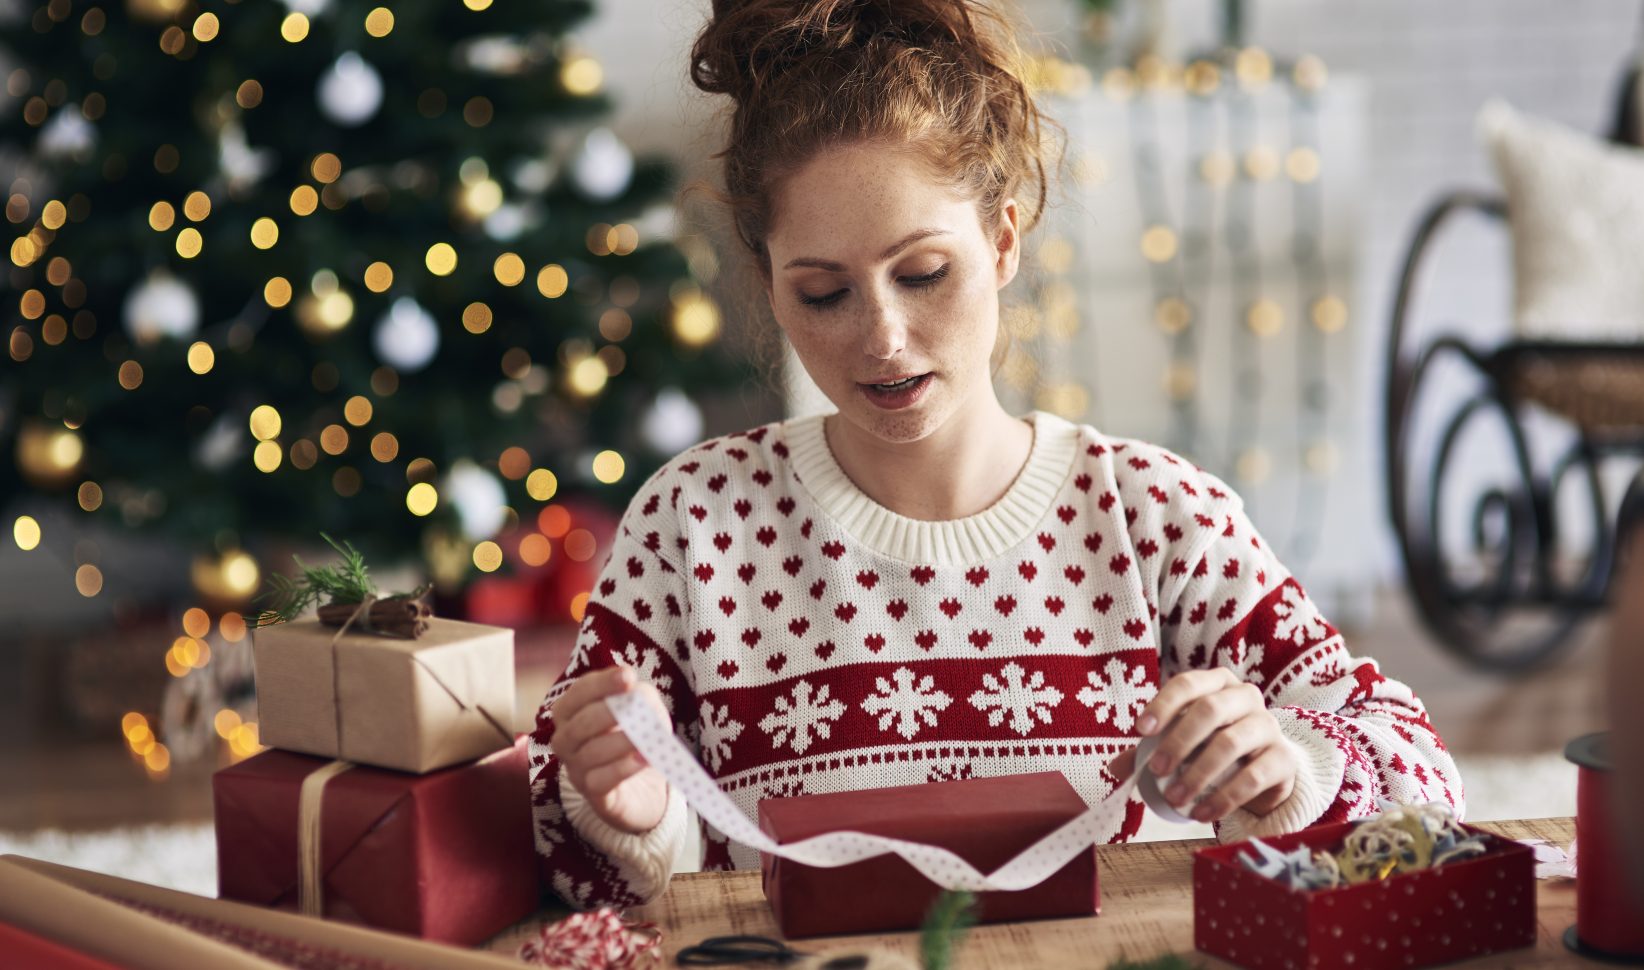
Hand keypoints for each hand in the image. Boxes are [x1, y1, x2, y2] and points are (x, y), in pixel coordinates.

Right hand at [549, 665, 671, 834]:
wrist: (640, 785)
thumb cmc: (631, 737)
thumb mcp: (639, 710)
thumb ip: (639, 697)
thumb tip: (639, 694)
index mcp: (570, 711)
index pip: (580, 692)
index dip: (603, 684)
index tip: (628, 676)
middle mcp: (565, 740)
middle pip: (582, 723)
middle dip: (612, 713)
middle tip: (639, 708)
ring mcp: (575, 769)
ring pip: (592, 752)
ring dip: (623, 741)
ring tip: (647, 738)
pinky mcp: (592, 795)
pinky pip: (601, 780)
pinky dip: (624, 767)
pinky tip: (644, 758)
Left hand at [1108, 668, 1296, 821]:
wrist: (1266, 772)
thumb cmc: (1215, 748)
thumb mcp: (1185, 743)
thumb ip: (1150, 750)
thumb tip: (1114, 768)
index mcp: (1217, 684)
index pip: (1187, 684)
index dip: (1163, 705)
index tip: (1140, 731)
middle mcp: (1246, 697)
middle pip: (1210, 710)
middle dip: (1178, 741)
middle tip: (1156, 770)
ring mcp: (1268, 726)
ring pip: (1231, 743)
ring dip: (1198, 773)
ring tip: (1174, 799)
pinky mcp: (1284, 759)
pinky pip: (1253, 777)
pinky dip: (1223, 798)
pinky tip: (1201, 813)